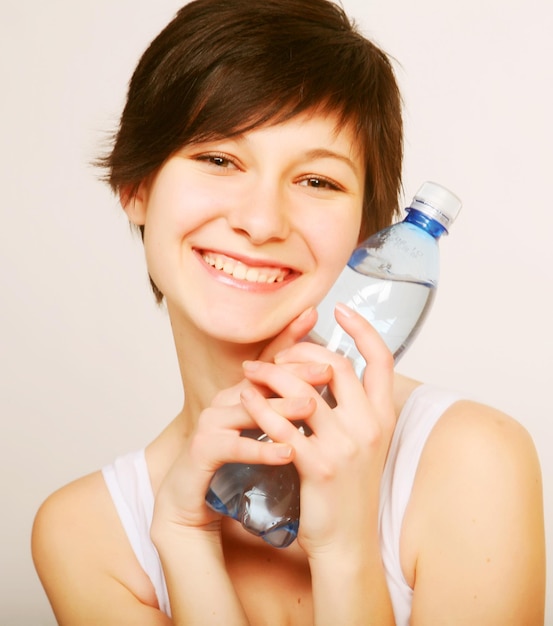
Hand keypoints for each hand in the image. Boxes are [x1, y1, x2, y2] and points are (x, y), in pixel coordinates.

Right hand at [152, 307, 324, 536]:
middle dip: (297, 373)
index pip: (270, 362)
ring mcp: (212, 422)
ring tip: (312, 407)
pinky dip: (263, 450)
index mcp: (242, 392)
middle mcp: (226, 400)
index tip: (314, 320)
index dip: (291, 340)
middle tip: (327, 370)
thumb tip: (326, 396)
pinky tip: (288, 453)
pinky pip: (237, 447)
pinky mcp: (203, 448)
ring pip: (252, 410)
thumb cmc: (234, 468)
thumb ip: (287, 415)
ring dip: (283, 409)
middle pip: (264, 381)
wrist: (194, 502)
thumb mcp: (265, 435)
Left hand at [238, 303, 395, 555]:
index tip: (341, 308)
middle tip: (275, 352)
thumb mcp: (363, 444)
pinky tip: (245, 398)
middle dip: (300, 351)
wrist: (347, 542)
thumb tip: (327, 371)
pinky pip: (282, 425)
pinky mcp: (318, 466)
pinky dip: (260, 406)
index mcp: (384, 416)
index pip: (382, 358)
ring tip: (250, 371)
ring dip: (271, 374)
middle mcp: (370, 426)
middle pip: (335, 365)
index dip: (363, 328)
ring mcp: (345, 446)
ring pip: (303, 390)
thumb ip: (351, 408)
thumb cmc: (349, 490)